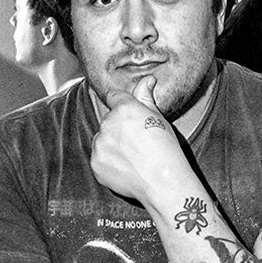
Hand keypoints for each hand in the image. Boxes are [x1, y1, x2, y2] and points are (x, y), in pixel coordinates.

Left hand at [90, 78, 191, 202]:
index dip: (121, 104)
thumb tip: (147, 80)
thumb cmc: (166, 151)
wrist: (163, 182)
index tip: (124, 112)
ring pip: (102, 139)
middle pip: (109, 121)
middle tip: (137, 142)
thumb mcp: (159, 118)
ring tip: (132, 156)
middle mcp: (108, 124)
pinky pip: (99, 158)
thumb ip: (146, 97)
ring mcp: (100, 145)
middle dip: (119, 128)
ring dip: (112, 145)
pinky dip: (108, 162)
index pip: (114, 96)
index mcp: (124, 109)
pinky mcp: (96, 163)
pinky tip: (125, 167)